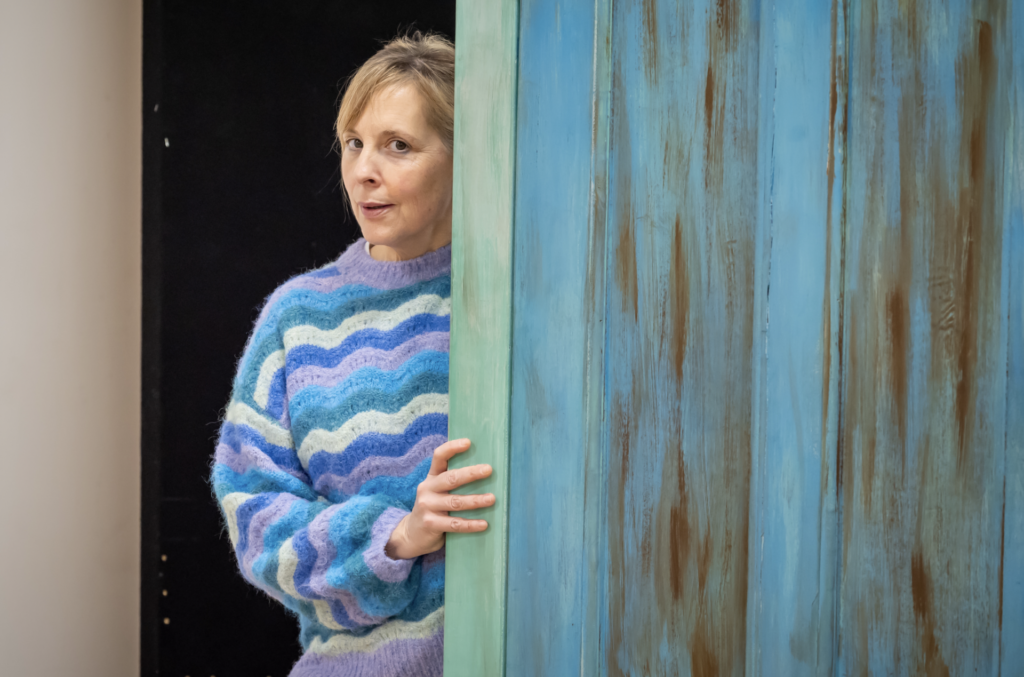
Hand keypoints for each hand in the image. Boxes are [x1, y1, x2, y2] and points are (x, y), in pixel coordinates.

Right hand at [385, 438, 493, 559]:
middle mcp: (427, 489)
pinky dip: (470, 524)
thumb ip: (453, 483)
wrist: (411, 534)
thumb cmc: (434, 509)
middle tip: (488, 470)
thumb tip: (486, 473)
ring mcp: (427, 506)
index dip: (452, 448)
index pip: (439, 457)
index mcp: (431, 477)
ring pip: (455, 502)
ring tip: (492, 499)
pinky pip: (454, 524)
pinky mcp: (430, 524)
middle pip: (450, 478)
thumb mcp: (438, 492)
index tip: (468, 442)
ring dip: (475, 500)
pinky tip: (484, 524)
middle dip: (471, 473)